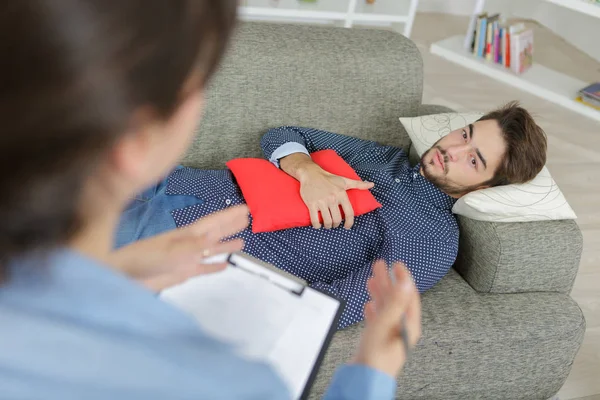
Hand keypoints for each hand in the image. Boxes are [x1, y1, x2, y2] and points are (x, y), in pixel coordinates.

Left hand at [110, 205, 248, 290]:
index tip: (245, 209)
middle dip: (231, 225)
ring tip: (242, 241)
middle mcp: (189, 244)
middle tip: (247, 218)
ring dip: (226, 245)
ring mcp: (186, 258)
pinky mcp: (182, 273)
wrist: (123, 276)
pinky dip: (214, 267)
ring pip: (211, 250)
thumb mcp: (170, 251)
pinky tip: (224, 266)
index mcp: (187, 234)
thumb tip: (215, 236)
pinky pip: (203, 269)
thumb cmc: (143, 259)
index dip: (229, 216)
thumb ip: (193, 245)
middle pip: (215, 232)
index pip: (213, 222)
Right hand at [298, 164, 373, 229]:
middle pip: (337, 219)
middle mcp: (332, 199)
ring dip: (328, 226)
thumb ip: (358, 184)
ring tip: (327, 225)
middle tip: (335, 224)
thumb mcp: (344, 181)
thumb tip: (372, 184)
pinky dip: (317, 225)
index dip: (350, 223)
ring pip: (327, 221)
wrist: (310, 173)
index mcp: (341, 194)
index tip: (347, 227)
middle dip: (336, 225)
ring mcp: (321, 202)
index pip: (349, 213)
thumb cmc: (328, 178)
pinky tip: (318, 225)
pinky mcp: (311, 204)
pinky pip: (315, 220)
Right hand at [353, 261, 421, 377]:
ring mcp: (390, 335)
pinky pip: (378, 320)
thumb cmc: (377, 356)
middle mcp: (401, 329)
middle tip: (380, 266)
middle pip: (396, 299)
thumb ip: (396, 301)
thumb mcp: (386, 323)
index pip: (409, 296)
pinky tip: (369, 305)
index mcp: (409, 325)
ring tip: (371, 279)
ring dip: (380, 292)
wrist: (365, 379)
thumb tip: (406, 282)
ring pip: (386, 308)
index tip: (396, 264)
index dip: (403, 278)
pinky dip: (374, 309)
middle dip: (388, 281)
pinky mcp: (379, 341)